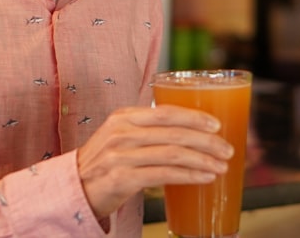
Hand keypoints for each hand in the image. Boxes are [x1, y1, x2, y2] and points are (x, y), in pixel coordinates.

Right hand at [76, 104, 232, 218]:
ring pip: (172, 153)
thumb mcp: (122, 136)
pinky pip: (163, 175)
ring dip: (202, 160)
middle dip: (206, 141)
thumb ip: (149, 129)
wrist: (73, 188)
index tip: (217, 124)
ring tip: (221, 165)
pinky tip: (204, 178)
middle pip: (174, 133)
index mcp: (125, 116)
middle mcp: (122, 132)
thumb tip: (191, 130)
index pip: (166, 112)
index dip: (195, 117)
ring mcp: (120, 155)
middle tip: (227, 149)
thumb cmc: (104, 162)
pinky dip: (188, 175)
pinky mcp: (121, 178)